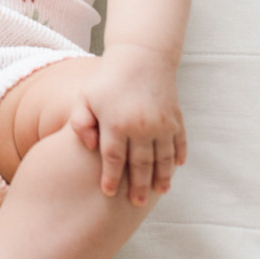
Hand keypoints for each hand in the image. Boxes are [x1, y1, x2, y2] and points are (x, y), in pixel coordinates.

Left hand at [70, 44, 186, 206]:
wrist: (141, 54)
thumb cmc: (108, 78)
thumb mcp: (85, 96)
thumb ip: (80, 123)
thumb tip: (90, 147)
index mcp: (116, 122)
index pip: (112, 159)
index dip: (110, 178)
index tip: (107, 193)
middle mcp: (141, 126)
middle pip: (140, 165)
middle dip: (137, 187)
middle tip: (134, 204)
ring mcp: (162, 123)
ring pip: (163, 160)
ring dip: (161, 178)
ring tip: (157, 193)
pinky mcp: (175, 118)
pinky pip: (179, 144)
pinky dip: (178, 157)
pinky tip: (175, 169)